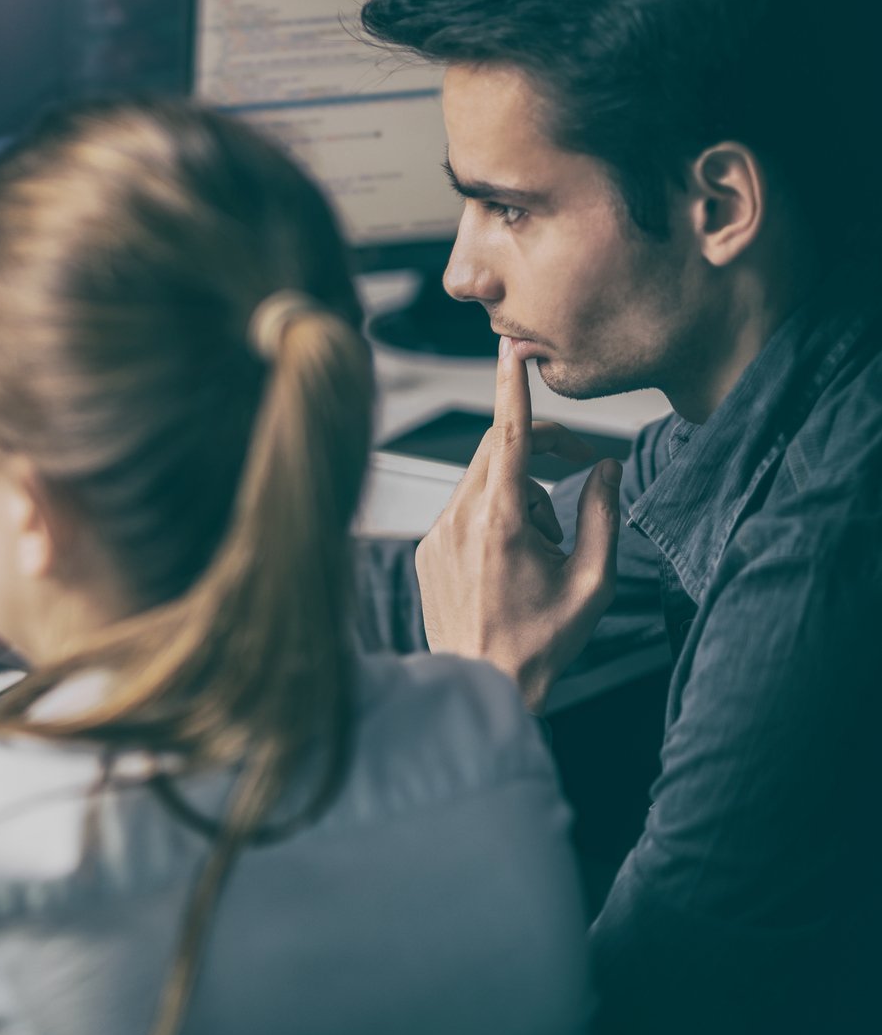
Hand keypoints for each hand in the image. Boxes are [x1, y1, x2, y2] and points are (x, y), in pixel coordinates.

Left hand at [415, 337, 622, 708]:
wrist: (483, 684)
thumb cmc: (542, 642)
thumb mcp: (594, 581)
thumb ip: (604, 515)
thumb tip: (607, 468)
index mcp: (500, 521)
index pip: (506, 435)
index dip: (511, 387)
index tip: (511, 350)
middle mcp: (459, 519)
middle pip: (497, 449)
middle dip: (539, 448)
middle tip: (580, 467)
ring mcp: (436, 534)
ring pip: (483, 480)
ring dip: (522, 492)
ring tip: (546, 547)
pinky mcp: (427, 549)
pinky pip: (464, 509)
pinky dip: (495, 516)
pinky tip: (513, 561)